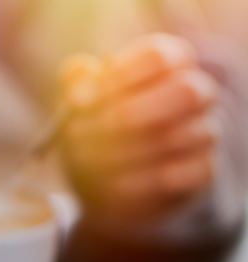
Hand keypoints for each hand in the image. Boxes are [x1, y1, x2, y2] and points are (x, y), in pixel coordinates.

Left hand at [60, 34, 218, 224]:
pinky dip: (141, 181)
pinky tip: (113, 185)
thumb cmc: (96, 127)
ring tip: (88, 162)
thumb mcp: (80, 103)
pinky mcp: (203, 172)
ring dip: (127, 152)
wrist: (112, 181)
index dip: (120, 76)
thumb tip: (80, 70)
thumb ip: (77, 82)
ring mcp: (204, 132)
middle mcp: (195, 93)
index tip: (81, 98)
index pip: (159, 56)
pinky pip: (180, 175)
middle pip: (186, 91)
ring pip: (180, 137)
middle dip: (131, 113)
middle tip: (86, 133)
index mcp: (166, 64)